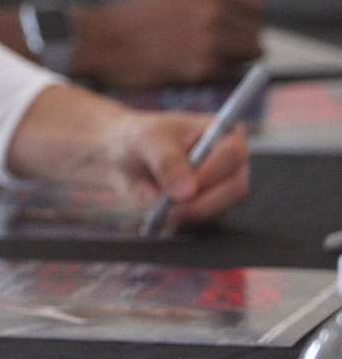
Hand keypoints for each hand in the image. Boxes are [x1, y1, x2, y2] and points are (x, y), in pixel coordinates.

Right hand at [75, 0, 264, 87]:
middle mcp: (215, 12)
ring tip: (203, 60)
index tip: (232, 28)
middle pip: (255, 33)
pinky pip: (229, 75)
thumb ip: (207, 3)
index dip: (244, 19)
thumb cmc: (130, 19)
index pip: (255, 6)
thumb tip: (235, 19)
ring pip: (250, 56)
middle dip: (241, 43)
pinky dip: (216, 77)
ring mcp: (210, 41)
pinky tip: (191, 70)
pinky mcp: (201, 68)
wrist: (97, 40)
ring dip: (232, 61)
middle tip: (217, 51)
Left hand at [98, 109, 252, 227]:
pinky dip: (180, 222)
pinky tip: (161, 214)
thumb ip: (166, 162)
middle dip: (200, 202)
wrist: (124, 158)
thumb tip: (187, 192)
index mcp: (225, 134)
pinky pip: (202, 224)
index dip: (210, 173)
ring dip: (187, 213)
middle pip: (234, 189)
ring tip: (158, 206)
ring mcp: (224, 190)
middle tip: (168, 207)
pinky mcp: (210, 211)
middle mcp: (232, 164)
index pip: (233, 155)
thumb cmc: (141, 139)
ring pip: (219, 211)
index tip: (183, 188)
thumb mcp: (146, 140)